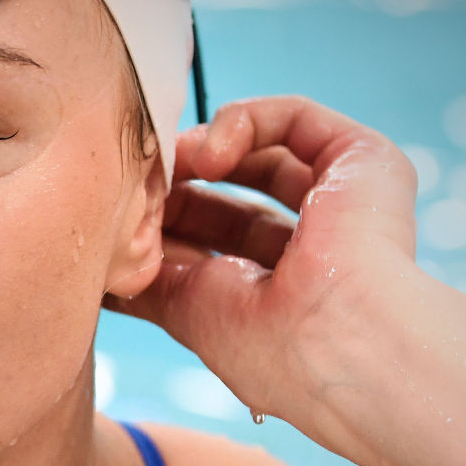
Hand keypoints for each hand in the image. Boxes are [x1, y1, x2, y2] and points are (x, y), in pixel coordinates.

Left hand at [106, 95, 420, 424]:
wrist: (337, 340)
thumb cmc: (267, 346)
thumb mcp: (188, 314)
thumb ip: (148, 284)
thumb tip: (102, 276)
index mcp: (278, 290)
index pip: (211, 239)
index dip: (163, 221)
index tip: (119, 215)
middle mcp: (315, 245)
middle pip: (229, 196)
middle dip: (174, 185)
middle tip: (134, 183)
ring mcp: (343, 200)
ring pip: (260, 152)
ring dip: (200, 152)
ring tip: (170, 167)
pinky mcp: (363, 160)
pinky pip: (294, 118)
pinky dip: (243, 120)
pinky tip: (210, 152)